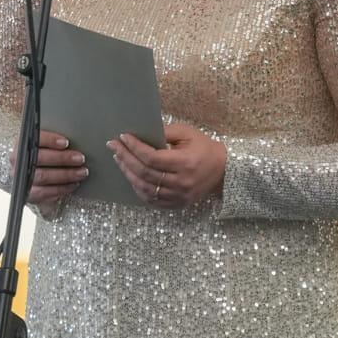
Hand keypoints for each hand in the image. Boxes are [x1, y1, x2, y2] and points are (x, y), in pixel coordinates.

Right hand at [11, 128, 87, 206]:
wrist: (34, 179)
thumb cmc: (45, 158)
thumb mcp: (48, 146)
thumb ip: (56, 142)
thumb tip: (76, 138)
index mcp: (23, 143)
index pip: (34, 138)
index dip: (50, 140)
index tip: (66, 143)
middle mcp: (18, 160)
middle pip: (39, 158)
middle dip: (62, 158)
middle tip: (80, 159)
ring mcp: (22, 178)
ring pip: (43, 176)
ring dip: (65, 175)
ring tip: (81, 172)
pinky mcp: (28, 193)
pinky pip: (44, 192)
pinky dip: (61, 188)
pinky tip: (72, 184)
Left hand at [108, 124, 226, 208]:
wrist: (224, 170)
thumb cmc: (204, 148)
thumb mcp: (188, 133)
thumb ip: (165, 132)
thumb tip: (140, 133)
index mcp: (185, 163)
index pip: (152, 158)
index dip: (134, 148)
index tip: (122, 137)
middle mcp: (181, 182)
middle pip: (144, 173)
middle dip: (125, 158)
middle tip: (113, 146)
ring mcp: (179, 196)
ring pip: (145, 189)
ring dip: (128, 174)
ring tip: (119, 160)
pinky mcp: (177, 204)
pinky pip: (151, 200)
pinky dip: (137, 189)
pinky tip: (130, 176)